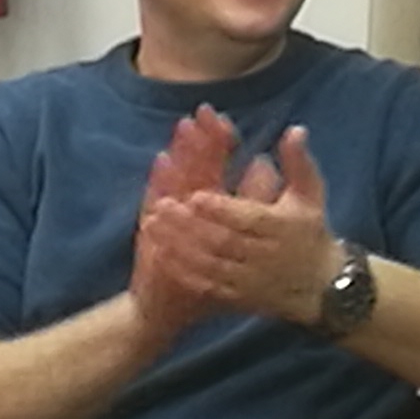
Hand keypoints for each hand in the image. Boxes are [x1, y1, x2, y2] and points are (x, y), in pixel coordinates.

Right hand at [124, 111, 236, 339]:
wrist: (162, 308)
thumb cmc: (200, 270)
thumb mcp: (229, 236)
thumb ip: (249, 197)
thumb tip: (266, 164)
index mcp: (204, 201)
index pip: (211, 162)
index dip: (217, 140)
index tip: (223, 116)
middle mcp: (184, 206)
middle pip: (194, 165)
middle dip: (200, 139)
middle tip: (203, 111)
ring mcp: (167, 219)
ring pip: (176, 178)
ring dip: (181, 152)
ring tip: (186, 126)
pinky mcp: (153, 232)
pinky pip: (156, 202)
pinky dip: (159, 182)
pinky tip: (162, 162)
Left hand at [150, 123, 340, 323]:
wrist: (323, 286)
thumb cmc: (311, 232)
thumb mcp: (312, 194)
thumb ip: (298, 162)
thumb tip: (294, 129)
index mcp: (282, 228)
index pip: (247, 218)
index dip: (220, 209)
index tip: (194, 194)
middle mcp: (266, 256)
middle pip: (223, 241)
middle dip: (190, 225)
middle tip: (162, 206)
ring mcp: (251, 280)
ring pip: (210, 264)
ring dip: (179, 247)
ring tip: (152, 226)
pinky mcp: (240, 298)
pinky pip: (208, 287)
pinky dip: (184, 272)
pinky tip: (162, 257)